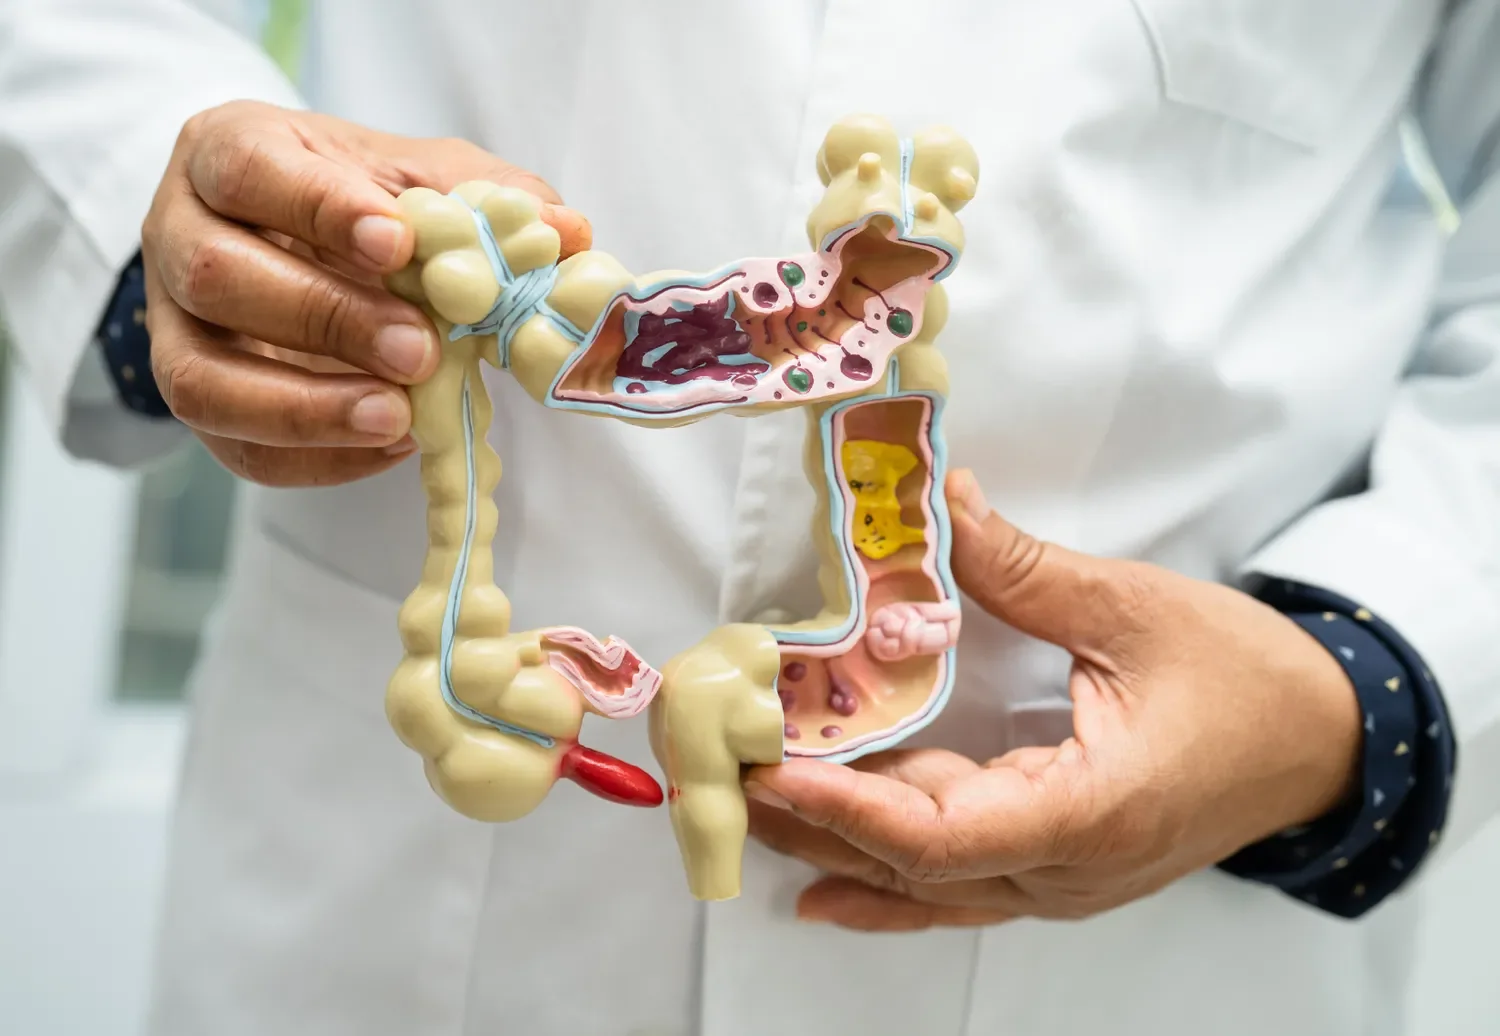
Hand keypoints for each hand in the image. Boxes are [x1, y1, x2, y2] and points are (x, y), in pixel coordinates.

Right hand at [140, 100, 590, 485]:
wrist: (300, 244)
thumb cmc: (360, 200)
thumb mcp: (418, 175)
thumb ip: (484, 197)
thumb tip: (567, 233)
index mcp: (227, 154)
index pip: (249, 171)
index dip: (318, 209)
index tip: (397, 243)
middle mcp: (179, 236)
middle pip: (217, 276)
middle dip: (325, 318)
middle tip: (418, 350)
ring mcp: (176, 329)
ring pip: (201, 380)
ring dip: (306, 408)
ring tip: (398, 417)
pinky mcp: (198, 403)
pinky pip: (235, 448)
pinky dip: (316, 458)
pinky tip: (389, 444)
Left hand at [744, 468, 1361, 930]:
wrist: (1325, 743)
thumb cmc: (1247, 681)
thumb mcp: (1135, 610)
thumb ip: (1024, 570)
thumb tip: (941, 507)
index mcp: (1092, 814)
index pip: (943, 836)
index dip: (849, 809)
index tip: (772, 770)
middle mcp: (1066, 870)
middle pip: (912, 867)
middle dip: (810, 821)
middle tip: (721, 771)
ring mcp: (1060, 881)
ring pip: (924, 885)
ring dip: (833, 845)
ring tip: (746, 808)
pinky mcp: (1057, 866)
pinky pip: (953, 889)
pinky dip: (882, 882)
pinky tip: (820, 885)